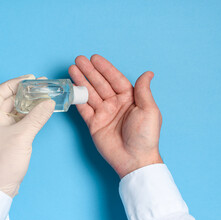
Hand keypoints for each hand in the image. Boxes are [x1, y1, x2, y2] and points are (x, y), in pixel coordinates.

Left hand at [0, 74, 54, 196]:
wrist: (1, 187)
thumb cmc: (4, 163)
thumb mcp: (22, 137)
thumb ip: (36, 117)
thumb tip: (49, 103)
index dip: (14, 84)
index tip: (30, 79)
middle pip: (7, 100)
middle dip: (24, 93)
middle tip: (41, 86)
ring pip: (14, 109)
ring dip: (28, 103)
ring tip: (43, 95)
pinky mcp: (6, 135)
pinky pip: (18, 119)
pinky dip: (28, 114)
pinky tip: (40, 109)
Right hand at [69, 55, 162, 177]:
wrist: (134, 160)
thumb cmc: (145, 136)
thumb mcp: (149, 110)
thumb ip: (144, 90)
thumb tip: (148, 73)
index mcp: (129, 98)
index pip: (115, 79)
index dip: (104, 68)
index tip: (94, 58)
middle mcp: (115, 104)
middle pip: (100, 83)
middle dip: (89, 71)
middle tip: (78, 60)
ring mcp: (103, 113)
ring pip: (90, 94)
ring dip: (81, 81)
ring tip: (72, 69)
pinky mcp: (94, 124)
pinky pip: (84, 109)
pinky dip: (77, 98)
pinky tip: (71, 87)